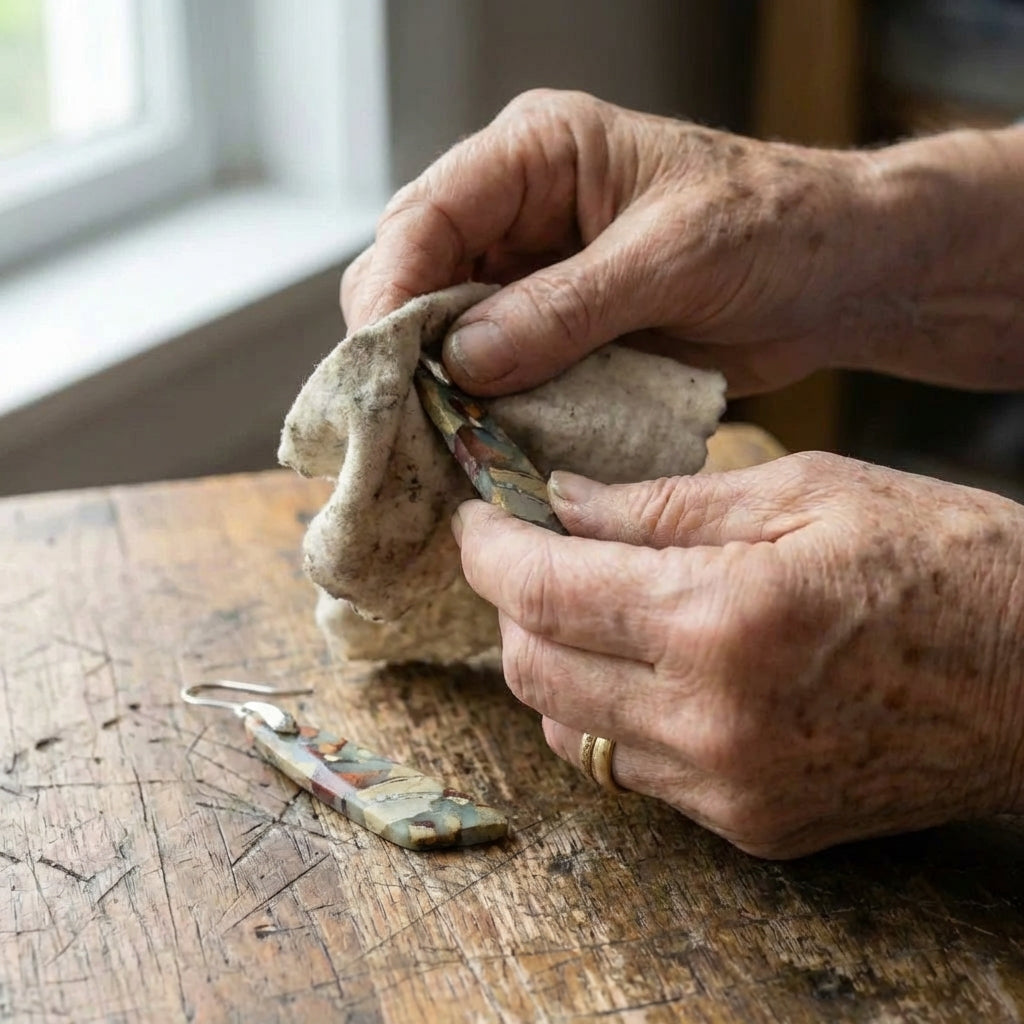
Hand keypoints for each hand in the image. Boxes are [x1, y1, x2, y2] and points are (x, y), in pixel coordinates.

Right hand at [341, 89, 1023, 395]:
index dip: (394, 292)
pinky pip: (497, 372)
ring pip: (447, 333)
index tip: (384, 367)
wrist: (838, 277)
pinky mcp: (556, 332)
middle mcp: (518, 212)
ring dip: (442, 387)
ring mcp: (533, 276)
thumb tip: (464, 362)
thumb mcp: (672, 257)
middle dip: (405, 347)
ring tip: (440, 442)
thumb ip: (566, 307)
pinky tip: (483, 443)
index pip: (426, 214)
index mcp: (537, 153)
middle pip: (417, 275)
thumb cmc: (774, 229)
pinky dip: (487, 409)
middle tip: (406, 418)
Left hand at [451, 453, 1023, 857]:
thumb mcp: (804, 491)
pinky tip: (642, 665)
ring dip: (551, 659)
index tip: (475, 516)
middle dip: (506, 602)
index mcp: (721, 619)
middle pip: (533, 667)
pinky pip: (631, 769)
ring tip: (582, 603)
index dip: (487, 549)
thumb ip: (664, 504)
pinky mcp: (751, 824)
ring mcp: (728, 788)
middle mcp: (710, 721)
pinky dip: (608, 712)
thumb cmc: (943, 560)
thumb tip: (562, 501)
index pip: (542, 590)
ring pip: (569, 728)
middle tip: (523, 550)